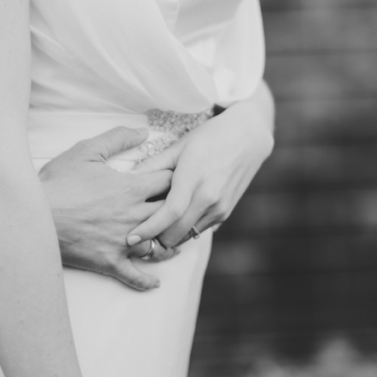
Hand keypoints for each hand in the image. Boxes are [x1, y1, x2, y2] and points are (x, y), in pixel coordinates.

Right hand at [39, 127, 176, 290]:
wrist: (35, 214)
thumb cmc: (59, 181)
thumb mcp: (87, 151)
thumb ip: (118, 138)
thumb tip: (144, 131)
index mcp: (131, 188)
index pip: (168, 181)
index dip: (174, 176)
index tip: (174, 176)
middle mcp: (133, 216)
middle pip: (170, 213)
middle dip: (176, 208)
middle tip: (179, 206)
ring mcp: (123, 242)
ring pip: (158, 245)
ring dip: (167, 242)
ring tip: (171, 239)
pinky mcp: (109, 261)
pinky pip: (135, 276)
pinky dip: (147, 280)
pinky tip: (155, 282)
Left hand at [127, 94, 273, 250]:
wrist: (248, 137)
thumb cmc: (210, 137)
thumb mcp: (180, 146)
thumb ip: (154, 165)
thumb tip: (129, 177)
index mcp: (194, 179)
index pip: (168, 214)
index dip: (148, 229)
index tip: (130, 238)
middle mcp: (209, 198)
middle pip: (176, 233)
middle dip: (155, 239)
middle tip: (136, 235)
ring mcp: (220, 208)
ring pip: (187, 235)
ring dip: (170, 235)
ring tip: (152, 228)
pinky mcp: (225, 213)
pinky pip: (199, 229)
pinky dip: (184, 229)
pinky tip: (173, 220)